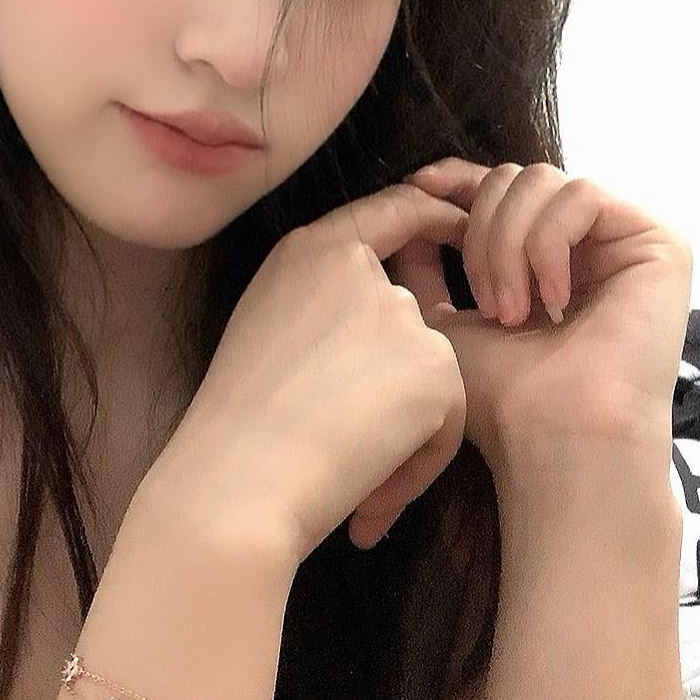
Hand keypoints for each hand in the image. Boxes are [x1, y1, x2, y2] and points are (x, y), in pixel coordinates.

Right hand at [145, 179, 470, 565]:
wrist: (237, 486)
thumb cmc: (238, 432)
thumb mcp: (269, 332)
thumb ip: (326, 307)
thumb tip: (386, 330)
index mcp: (307, 251)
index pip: (394, 209)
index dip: (437, 216)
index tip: (463, 234)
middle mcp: (355, 266)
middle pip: (414, 316)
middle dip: (399, 383)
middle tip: (355, 447)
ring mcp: (396, 310)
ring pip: (432, 376)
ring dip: (404, 431)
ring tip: (352, 479)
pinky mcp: (433, 362)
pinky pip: (449, 420)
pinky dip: (419, 462)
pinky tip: (370, 491)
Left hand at [388, 159, 693, 499]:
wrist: (554, 437)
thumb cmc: (501, 397)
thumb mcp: (445, 319)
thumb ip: (427, 265)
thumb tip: (413, 205)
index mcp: (544, 256)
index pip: (502, 188)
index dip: (459, 179)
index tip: (419, 186)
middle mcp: (589, 241)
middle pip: (515, 177)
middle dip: (480, 233)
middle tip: (485, 305)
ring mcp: (625, 238)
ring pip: (542, 180)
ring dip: (509, 246)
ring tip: (511, 312)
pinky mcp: (658, 239)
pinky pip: (582, 197)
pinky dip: (549, 246)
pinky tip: (553, 302)